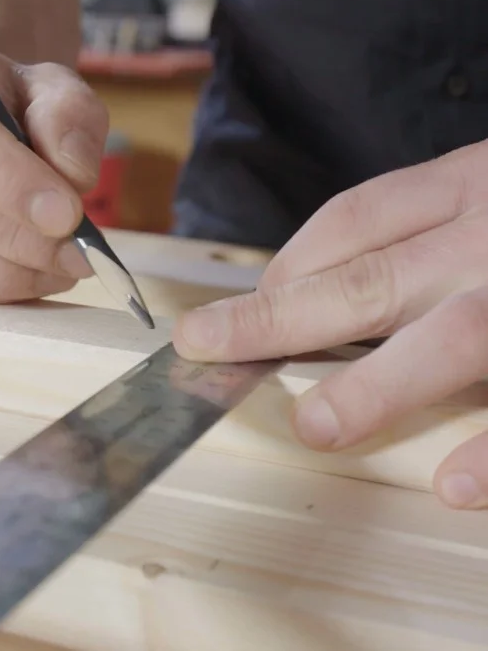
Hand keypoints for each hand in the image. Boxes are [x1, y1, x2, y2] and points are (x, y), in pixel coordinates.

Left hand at [172, 141, 487, 509]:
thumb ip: (420, 228)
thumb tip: (306, 287)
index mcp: (477, 182)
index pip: (356, 222)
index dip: (285, 269)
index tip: (235, 312)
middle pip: (377, 276)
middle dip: (284, 320)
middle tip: (210, 350)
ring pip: (464, 337)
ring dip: (383, 386)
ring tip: (316, 424)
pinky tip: (458, 488)